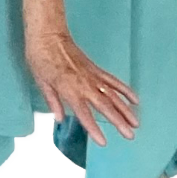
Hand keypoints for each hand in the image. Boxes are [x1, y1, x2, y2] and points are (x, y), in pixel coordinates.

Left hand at [25, 27, 138, 145]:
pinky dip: (125, 90)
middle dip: (118, 122)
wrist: (48, 35)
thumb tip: (59, 118)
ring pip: (113, 95)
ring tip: (136, 123)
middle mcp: (84, 85)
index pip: (84, 114)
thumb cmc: (40, 57)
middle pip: (104, 107)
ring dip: (125, 110)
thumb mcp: (41, 81)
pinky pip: (113, 81)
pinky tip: (135, 100)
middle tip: (130, 136)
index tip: (103, 142)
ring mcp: (92, 76)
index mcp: (68, 90)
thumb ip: (52, 101)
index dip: (94, 129)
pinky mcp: (96, 69)